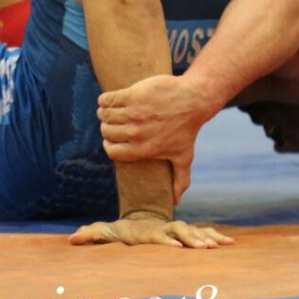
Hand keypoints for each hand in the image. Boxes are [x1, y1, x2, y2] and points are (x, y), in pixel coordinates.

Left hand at [70, 213, 233, 247]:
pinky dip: (216, 236)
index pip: (156, 235)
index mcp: (147, 231)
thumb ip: (91, 234)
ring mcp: (177, 229)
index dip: (164, 240)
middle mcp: (165, 228)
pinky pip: (204, 233)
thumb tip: (72, 238)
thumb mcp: (105, 231)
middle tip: (203, 248)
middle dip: (191, 239)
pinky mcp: (187, 233)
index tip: (173, 246)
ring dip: (206, 238)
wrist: (141, 218)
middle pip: (179, 232)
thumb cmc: (122, 231)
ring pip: (194, 232)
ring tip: (221, 244)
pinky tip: (230, 243)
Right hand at [97, 74, 219, 203]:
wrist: (194, 100)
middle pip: (106, 132)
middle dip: (107, 127)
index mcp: (143, 150)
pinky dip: (105, 100)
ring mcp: (134, 114)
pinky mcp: (132, 95)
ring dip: (105, 113)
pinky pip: (107, 99)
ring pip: (105, 115)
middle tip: (113, 122)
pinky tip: (110, 100)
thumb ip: (179, 181)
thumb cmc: (188, 130)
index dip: (109, 145)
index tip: (113, 139)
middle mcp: (136, 133)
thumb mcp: (184, 157)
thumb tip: (175, 203)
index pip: (111, 151)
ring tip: (111, 111)